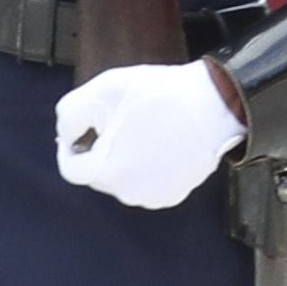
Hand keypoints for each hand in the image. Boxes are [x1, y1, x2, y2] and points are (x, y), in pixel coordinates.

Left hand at [55, 62, 242, 211]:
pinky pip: (151, 182)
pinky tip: (163, 143)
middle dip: (104, 149)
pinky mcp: (178, 192)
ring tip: (146, 130)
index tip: (84, 128)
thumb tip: (67, 135)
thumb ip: (69, 115)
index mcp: (106, 171)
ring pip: (126, 178)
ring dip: (128, 158)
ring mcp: (156, 195)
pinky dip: (151, 167)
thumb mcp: (103, 90)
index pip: (70, 167)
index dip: (71, 144)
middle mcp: (129, 192)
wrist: (219, 102)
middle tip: (122, 122)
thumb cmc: (162, 96)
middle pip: (101, 172)